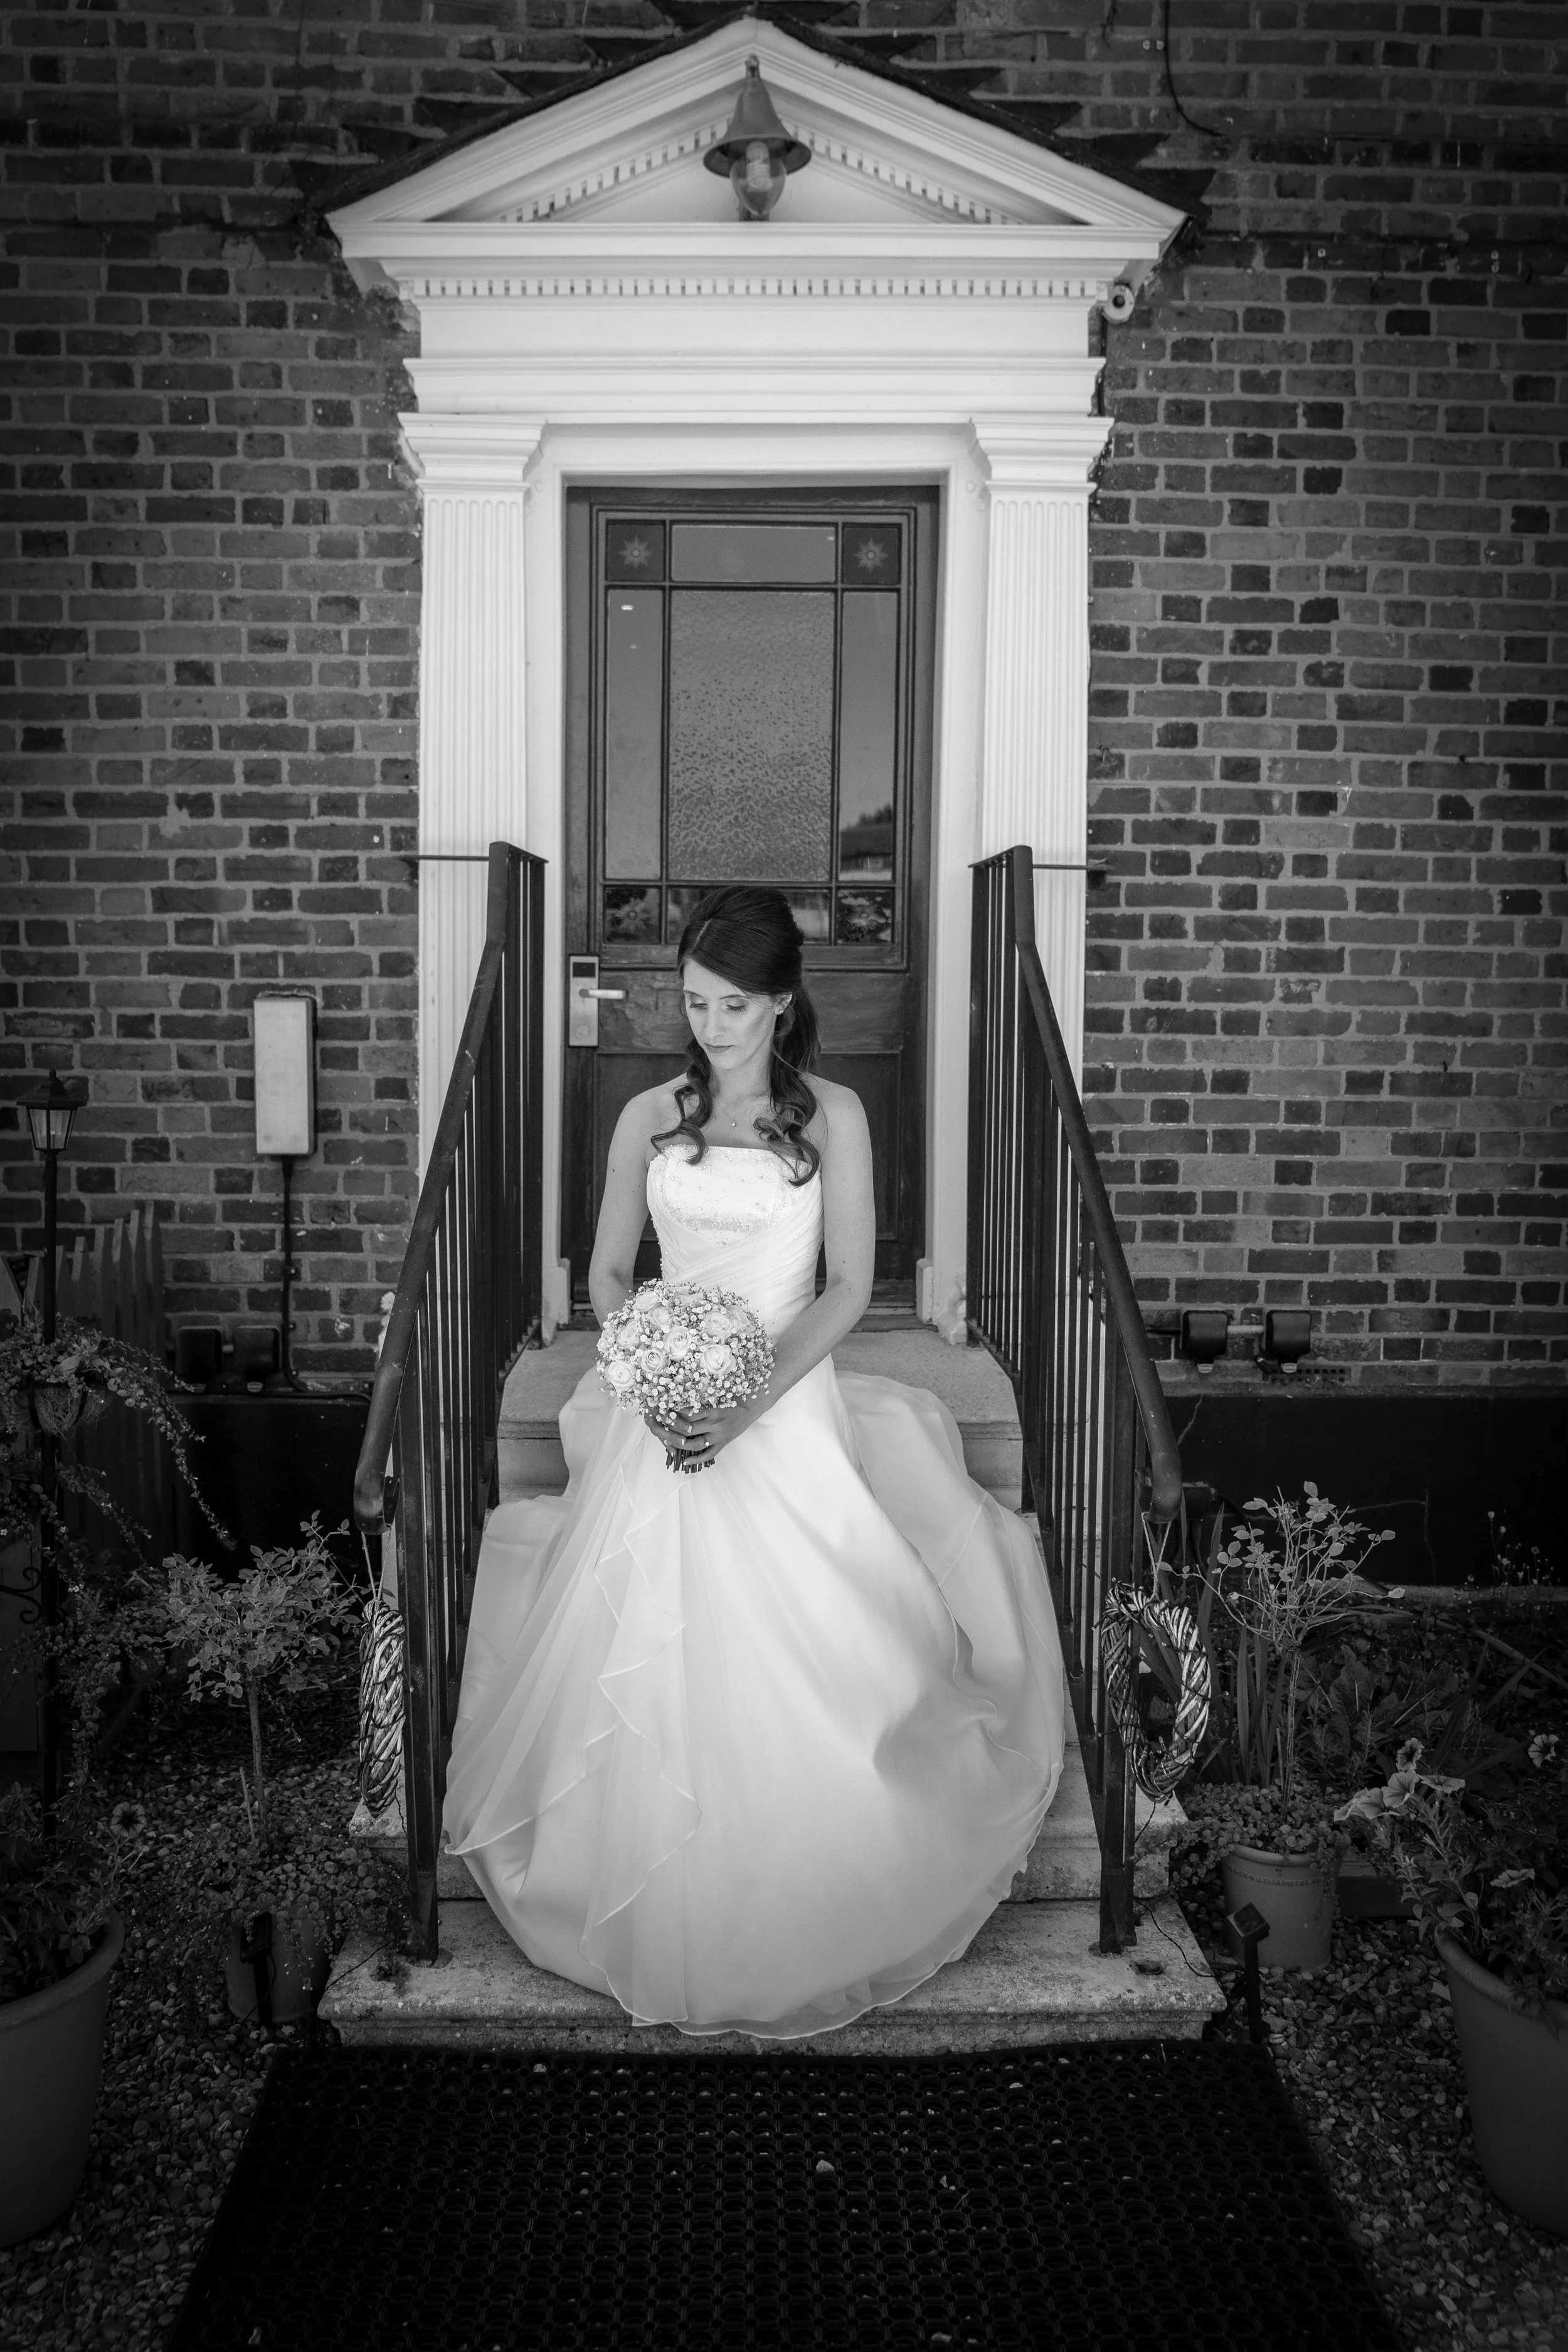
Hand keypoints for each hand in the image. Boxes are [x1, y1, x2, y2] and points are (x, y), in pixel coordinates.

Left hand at [645, 1392, 768, 1471]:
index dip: (673, 1415)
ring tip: (667, 1442)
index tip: (661, 1413)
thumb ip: (700, 1400)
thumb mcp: (716, 1396)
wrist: (753, 1406)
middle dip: (671, 1429)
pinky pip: (708, 1454)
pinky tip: (686, 1462)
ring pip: (695, 1443)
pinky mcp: (723, 1443)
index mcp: (711, 1409)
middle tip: (659, 1427)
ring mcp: (718, 1435)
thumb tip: (679, 1399)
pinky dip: (696, 1459)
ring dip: (680, 1444)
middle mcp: (714, 1423)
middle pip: (687, 1429)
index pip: (687, 1414)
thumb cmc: (733, 1398)